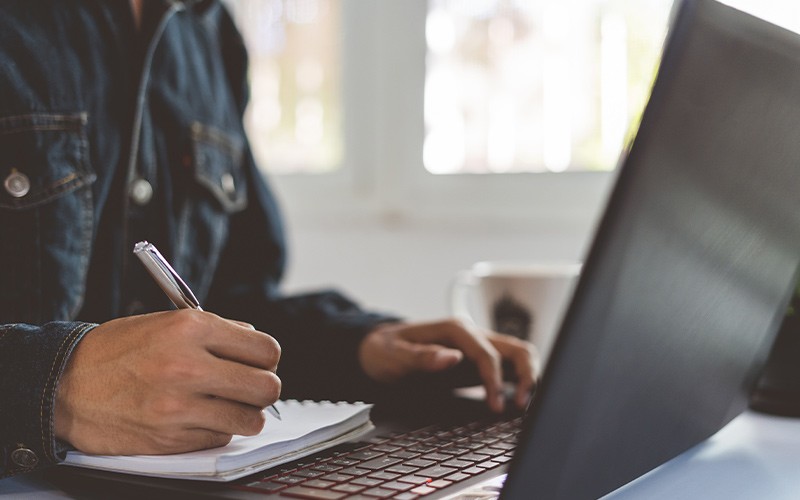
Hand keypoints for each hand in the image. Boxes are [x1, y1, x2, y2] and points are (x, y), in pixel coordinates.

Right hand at [54, 310, 280, 454]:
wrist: (65, 384)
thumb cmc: (118, 351)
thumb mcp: (168, 322)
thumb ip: (218, 331)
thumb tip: (258, 350)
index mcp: (192, 328)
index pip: (266, 350)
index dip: (266, 358)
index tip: (258, 363)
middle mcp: (188, 366)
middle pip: (267, 387)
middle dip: (262, 388)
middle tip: (247, 387)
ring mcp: (179, 406)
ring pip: (250, 420)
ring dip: (243, 414)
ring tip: (226, 405)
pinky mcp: (170, 438)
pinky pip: (220, 438)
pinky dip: (215, 430)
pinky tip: (197, 417)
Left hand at [358, 320, 538, 412]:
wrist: (378, 349)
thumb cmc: (385, 350)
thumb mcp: (394, 355)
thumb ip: (422, 356)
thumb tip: (452, 358)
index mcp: (455, 330)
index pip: (487, 353)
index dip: (495, 380)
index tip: (495, 405)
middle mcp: (471, 335)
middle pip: (515, 347)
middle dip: (525, 374)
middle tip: (520, 405)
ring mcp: (477, 346)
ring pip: (517, 354)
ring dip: (527, 376)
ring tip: (522, 405)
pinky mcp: (477, 361)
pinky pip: (507, 366)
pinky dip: (518, 380)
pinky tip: (514, 401)